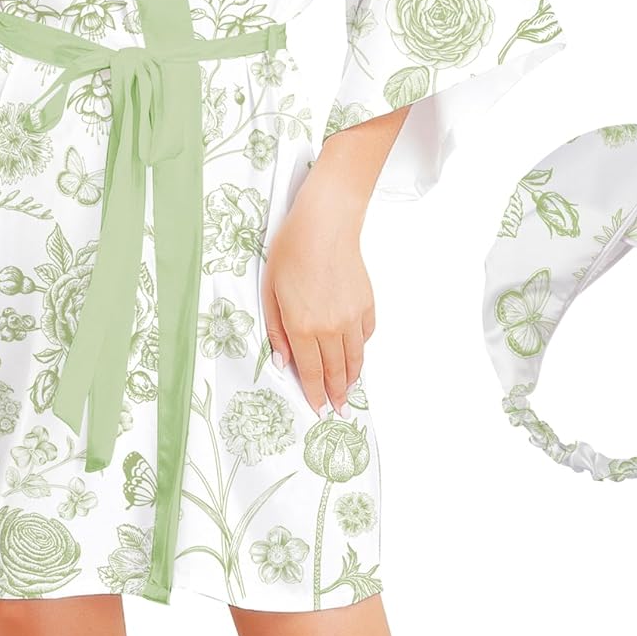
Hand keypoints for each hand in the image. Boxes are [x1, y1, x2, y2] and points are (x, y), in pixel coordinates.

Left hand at [261, 197, 375, 418]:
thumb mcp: (270, 290)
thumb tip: (283, 360)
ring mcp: (351, 317)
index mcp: (302, 326)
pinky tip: (354, 354)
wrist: (325, 224)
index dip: (314, 393)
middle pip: (334, 371)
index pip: (310, 372)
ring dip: (351, 378)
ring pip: (354, 359)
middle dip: (336, 394)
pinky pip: (365, 336)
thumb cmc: (291, 251)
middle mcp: (330, 327)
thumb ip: (276, 330)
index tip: (318, 408)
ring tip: (348, 392)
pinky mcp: (366, 305)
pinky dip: (360, 349)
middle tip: (338, 410)